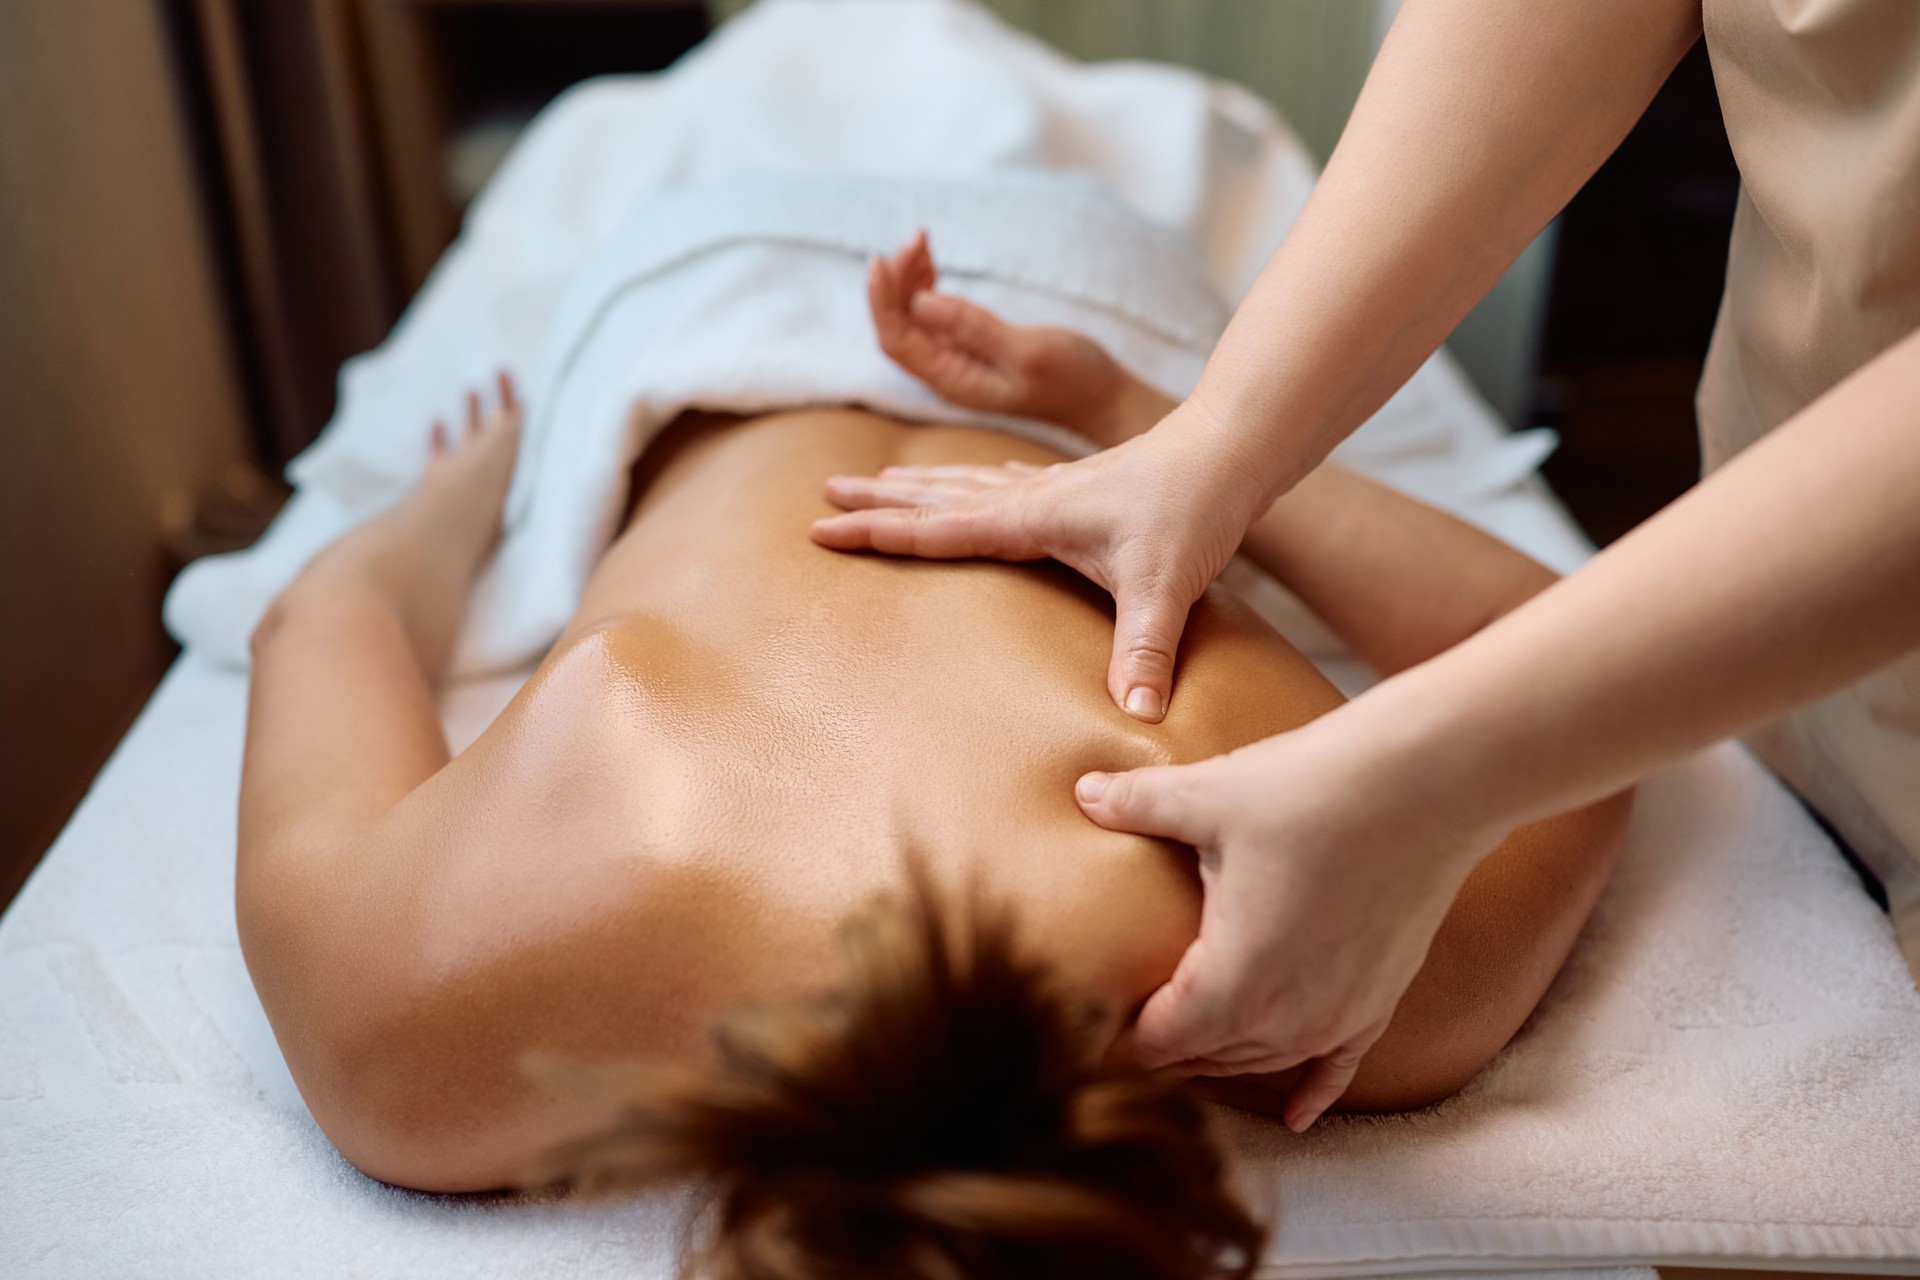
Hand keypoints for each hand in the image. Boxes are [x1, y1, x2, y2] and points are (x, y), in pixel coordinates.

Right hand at [812, 408, 1265, 719]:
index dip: (877, 533)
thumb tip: (1134, 715)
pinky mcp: (1082, 488)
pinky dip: (973, 482)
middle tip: (824, 492)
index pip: (936, 528)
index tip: (821, 529)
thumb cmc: (1196, 507)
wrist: (1234, 449)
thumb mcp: (1167, 586)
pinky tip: (974, 482)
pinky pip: (1006, 483)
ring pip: (968, 483)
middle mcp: (1034, 496)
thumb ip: (1144, 650)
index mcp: (1033, 515)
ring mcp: (1056, 487)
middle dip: (879, 499)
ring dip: (919, 483)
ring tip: (878, 479)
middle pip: (938, 496)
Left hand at [868, 231, 1168, 445]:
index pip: (897, 341)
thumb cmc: (1071, 376)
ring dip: (909, 277)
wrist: (1100, 394)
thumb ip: (973, 328)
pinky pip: (933, 312)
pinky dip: (926, 283)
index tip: (881, 261)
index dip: (881, 302)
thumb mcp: (1026, 350)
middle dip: (896, 281)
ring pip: (913, 315)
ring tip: (921, 239)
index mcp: (953, 381)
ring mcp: (956, 358)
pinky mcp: (970, 344)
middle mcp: (946, 373)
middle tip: (916, 239)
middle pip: (899, 325)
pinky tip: (929, 258)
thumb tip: (920, 302)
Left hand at [1071, 706, 1489, 1129]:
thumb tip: (1082, 792)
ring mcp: (1339, 1015)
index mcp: (1235, 983)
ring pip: (1261, 1062)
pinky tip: (1296, 1116)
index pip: (1157, 1044)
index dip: (1117, 1040)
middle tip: (1119, 1030)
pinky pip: (1336, 1065)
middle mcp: (1289, 1019)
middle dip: (1162, 1051)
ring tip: (1180, 1048)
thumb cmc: (1315, 790)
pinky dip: (1310, 1089)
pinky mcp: (1379, 999)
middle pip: (1205, 1060)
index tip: (1087, 1029)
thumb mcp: (1209, 795)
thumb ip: (1137, 803)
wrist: (1429, 783)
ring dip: (1220, 1058)